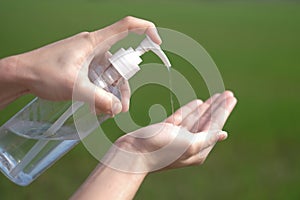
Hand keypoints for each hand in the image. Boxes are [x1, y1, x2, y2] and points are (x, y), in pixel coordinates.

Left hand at [0, 16, 160, 113]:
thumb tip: (116, 107)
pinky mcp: (83, 68)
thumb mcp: (74, 87)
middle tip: (119, 107)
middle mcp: (94, 48)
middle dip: (122, 86)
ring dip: (111, 93)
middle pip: (121, 62)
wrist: (21, 74)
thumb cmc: (42, 72)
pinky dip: (101, 93)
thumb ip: (99, 98)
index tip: (157, 43)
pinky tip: (96, 107)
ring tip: (106, 112)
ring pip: (110, 74)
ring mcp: (89, 58)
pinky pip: (99, 79)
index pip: (126, 26)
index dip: (146, 30)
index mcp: (94, 42)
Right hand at [102, 91, 236, 172]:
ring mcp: (177, 136)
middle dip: (218, 107)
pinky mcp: (166, 130)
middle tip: (228, 94)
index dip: (223, 111)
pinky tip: (197, 103)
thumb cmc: (161, 150)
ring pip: (196, 118)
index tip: (231, 98)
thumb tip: (223, 134)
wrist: (133, 152)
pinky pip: (182, 117)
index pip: (215, 125)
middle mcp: (189, 143)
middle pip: (207, 121)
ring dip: (206, 107)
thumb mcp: (190, 145)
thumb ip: (207, 138)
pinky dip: (190, 110)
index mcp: (198, 149)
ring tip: (216, 96)